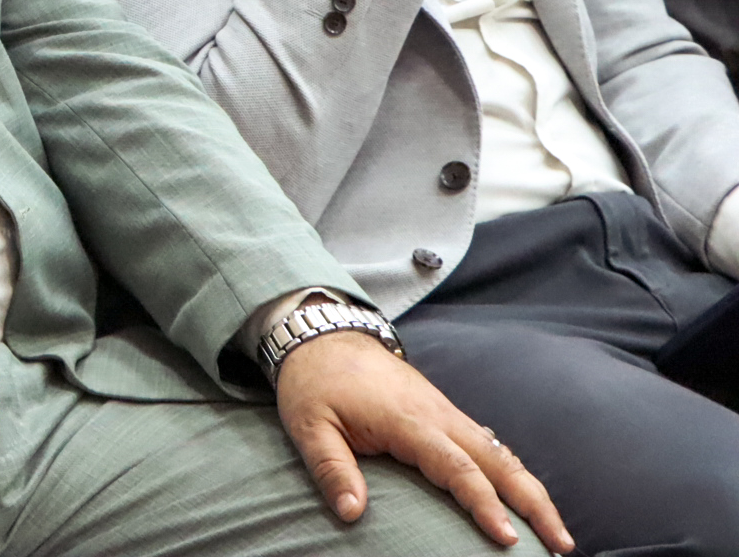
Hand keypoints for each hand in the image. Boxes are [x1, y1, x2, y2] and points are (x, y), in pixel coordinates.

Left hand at [275, 331, 571, 551]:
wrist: (322, 336)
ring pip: (503, 453)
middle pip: (500, 462)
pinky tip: (527, 499)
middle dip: (535, 504)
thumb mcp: (308, 425)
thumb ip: (331, 468)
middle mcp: (439, 416)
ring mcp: (447, 413)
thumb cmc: (314, 383)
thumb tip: (351, 514)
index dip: (486, 505)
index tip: (509, 540)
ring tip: (558, 533)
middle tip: (562, 545)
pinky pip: (491, 445)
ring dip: (533, 491)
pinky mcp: (446, 414)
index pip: (458, 468)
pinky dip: (516, 473)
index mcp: (408, 421)